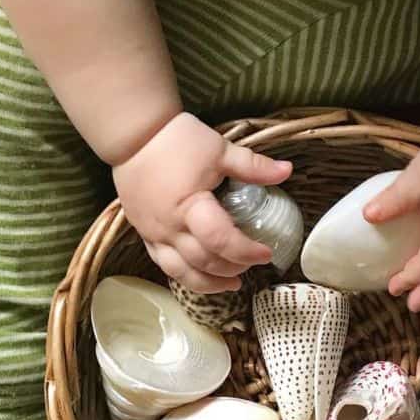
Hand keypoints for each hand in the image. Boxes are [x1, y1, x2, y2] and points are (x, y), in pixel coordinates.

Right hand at [112, 112, 292, 292]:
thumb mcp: (219, 149)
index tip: (265, 254)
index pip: (221, 240)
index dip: (246, 252)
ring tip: (231, 285)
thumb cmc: (177, 140)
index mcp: (191, 207)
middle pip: (203, 262)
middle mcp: (170, 227)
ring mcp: (154, 234)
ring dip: (208, 283)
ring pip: (181, 272)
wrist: (132, 134)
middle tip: (251, 265)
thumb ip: (253, 166)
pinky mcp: (143, 234)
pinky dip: (185, 275)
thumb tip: (287, 171)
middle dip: (231, 269)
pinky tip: (201, 275)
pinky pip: (164, 264)